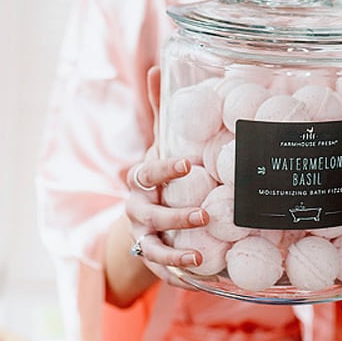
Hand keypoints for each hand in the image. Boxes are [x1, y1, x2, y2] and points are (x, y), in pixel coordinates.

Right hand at [124, 67, 209, 283]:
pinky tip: (201, 276)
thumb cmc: (161, 172)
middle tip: (206, 215)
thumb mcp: (162, 141)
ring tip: (202, 256)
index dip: (164, 170)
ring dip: (176, 253)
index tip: (187, 164)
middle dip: (175, 216)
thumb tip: (158, 64)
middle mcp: (135, 210)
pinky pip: (163, 271)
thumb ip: (161, 108)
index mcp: (139, 179)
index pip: (146, 173)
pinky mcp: (152, 260)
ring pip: (153, 248)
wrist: (144, 215)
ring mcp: (141, 237)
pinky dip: (179, 276)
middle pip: (150, 215)